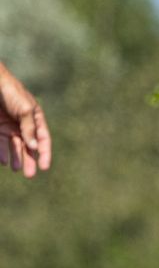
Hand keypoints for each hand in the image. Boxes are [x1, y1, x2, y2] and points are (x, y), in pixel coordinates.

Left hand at [0, 61, 50, 178]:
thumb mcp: (24, 110)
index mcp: (35, 118)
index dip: (44, 153)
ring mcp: (9, 126)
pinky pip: (0, 143)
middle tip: (30, 174)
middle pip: (28, 146)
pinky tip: (3, 160)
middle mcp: (23, 124)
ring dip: (15, 158)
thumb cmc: (11, 92)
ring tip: (15, 169)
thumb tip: (34, 147)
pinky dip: (2, 152)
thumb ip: (29, 129)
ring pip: (14, 146)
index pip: (42, 139)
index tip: (44, 167)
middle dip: (29, 160)